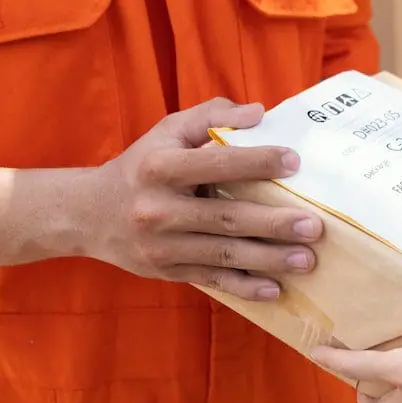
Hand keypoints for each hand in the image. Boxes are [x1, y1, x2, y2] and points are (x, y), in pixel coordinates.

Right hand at [81, 98, 322, 300]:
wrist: (87, 214)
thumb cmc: (142, 165)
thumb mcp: (167, 131)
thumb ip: (211, 116)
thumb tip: (259, 112)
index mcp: (160, 167)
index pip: (215, 163)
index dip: (256, 161)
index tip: (294, 162)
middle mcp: (158, 208)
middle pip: (225, 217)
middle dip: (273, 223)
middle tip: (314, 225)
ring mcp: (161, 245)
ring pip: (223, 253)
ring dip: (269, 259)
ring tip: (307, 260)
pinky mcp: (167, 271)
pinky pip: (212, 279)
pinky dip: (244, 287)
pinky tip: (275, 289)